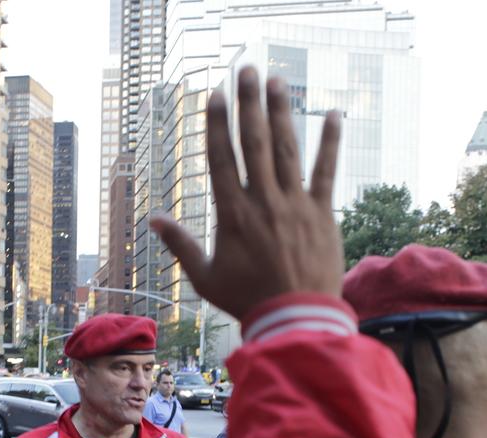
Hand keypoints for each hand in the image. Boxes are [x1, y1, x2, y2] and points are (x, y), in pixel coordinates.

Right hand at [151, 67, 345, 319]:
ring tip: (276, 81)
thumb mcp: (204, 277)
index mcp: (232, 214)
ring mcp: (295, 204)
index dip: (217, 124)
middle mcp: (263, 201)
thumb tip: (154, 219)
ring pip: (286, 149)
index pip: (222, 159)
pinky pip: (327, 171)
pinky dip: (330, 142)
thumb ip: (180, 244)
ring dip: (281, 112)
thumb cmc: (247, 300)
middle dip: (248, 103)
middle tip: (245, 70)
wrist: (294, 319)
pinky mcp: (322, 213)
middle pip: (253, 142)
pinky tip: (332, 114)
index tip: (215, 95)